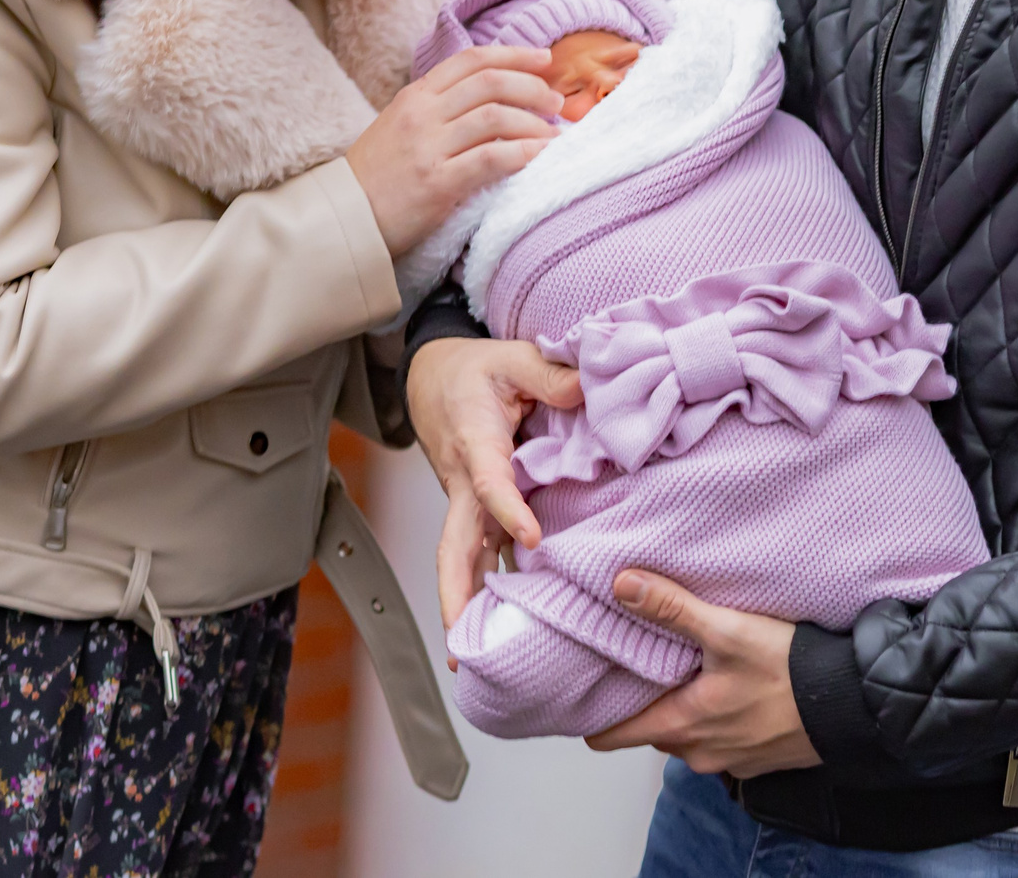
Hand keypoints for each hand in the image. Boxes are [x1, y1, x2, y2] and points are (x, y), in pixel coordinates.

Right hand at [347, 45, 559, 253]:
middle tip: (556, 102)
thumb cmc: (377, 175)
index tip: (544, 60)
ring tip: (554, 135)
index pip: (472, 59)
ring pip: (495, 117)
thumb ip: (436, 108)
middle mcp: (422, 114)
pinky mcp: (437, 183)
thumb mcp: (399, 125)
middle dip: (533, 87)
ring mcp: (428, 147)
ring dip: (534, 123)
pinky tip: (540, 156)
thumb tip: (488, 98)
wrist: (344, 217)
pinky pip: (491, 159)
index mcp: (415, 95)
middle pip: (490, 83)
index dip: (514, 54)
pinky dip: (523, 153)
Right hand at [406, 337, 581, 626]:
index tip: (533, 538)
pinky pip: (483, 555)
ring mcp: (468, 504)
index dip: (509, 510)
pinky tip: (515, 625)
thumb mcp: (510, 357)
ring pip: (463, 561)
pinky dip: (492, 589)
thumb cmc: (472, 371)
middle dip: (456, 595)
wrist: (431, 379)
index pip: (490, 483)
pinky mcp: (477, 513)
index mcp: (475, 444)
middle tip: (462, 642)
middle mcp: (465, 484)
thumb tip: (586, 390)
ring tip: (481, 661)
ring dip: (469, 607)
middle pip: (453, 547)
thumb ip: (550, 375)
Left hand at [585, 570, 822, 776]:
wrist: (854, 704)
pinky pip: (720, 740)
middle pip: (651, 730)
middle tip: (640, 664)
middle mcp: (701, 752)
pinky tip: (729, 688)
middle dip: (643, 702)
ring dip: (684, 708)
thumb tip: (621, 584)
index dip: (594, 714)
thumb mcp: (727, 630)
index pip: (613, 737)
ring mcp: (731, 760)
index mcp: (683, 725)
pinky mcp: (759, 758)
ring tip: (685, 670)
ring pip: (687, 735)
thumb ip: (671, 607)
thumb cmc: (791, 671)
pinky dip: (717, 718)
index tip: (586, 689)